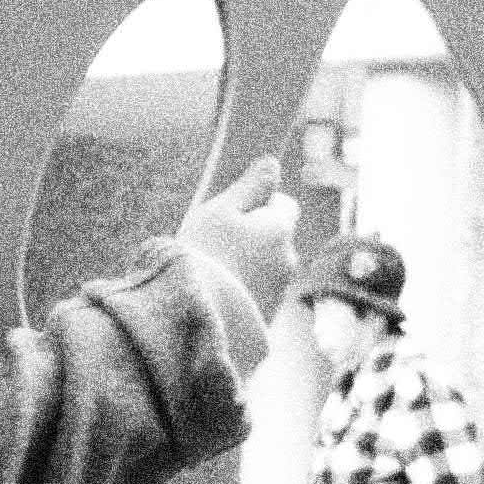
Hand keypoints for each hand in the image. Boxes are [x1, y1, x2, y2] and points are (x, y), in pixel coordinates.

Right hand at [179, 155, 299, 315]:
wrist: (196, 319)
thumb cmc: (203, 255)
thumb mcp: (221, 210)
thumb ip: (250, 186)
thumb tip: (273, 163)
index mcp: (280, 229)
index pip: (285, 205)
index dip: (260, 205)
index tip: (230, 215)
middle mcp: (288, 260)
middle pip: (274, 239)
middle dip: (252, 239)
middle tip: (214, 247)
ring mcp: (278, 293)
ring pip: (266, 269)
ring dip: (246, 268)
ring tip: (212, 276)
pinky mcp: (266, 320)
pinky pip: (255, 297)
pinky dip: (240, 295)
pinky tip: (216, 298)